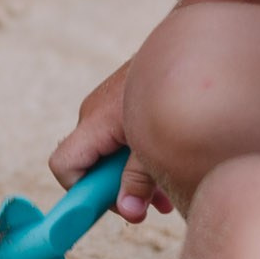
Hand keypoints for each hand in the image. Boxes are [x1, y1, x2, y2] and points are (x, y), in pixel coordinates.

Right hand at [48, 60, 171, 219]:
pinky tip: (167, 172)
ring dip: (132, 179)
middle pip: (88, 165)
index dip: (81, 191)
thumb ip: (138, 180)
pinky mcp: (123, 104)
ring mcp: (107, 107)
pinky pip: (120, 140)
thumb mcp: (155, 144)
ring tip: (164, 197)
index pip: (64, 165)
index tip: (111, 205)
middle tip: (148, 206)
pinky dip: (138, 160)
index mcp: (95, 122)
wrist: (195, 44)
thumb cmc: (175, 93)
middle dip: (116, 191)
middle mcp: (93, 114)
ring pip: (107, 155)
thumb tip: (128, 214)